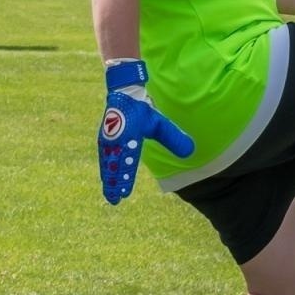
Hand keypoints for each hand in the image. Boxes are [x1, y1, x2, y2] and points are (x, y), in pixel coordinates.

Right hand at [97, 60, 194, 204]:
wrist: (125, 94)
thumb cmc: (143, 110)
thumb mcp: (160, 124)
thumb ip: (174, 138)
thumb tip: (190, 152)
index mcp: (129, 138)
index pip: (128, 163)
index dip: (126, 178)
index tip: (125, 193)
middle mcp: (115, 141)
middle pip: (114, 167)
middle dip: (115, 184)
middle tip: (115, 200)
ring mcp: (107, 141)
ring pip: (107, 164)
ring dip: (109, 180)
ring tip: (110, 194)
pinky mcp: (104, 140)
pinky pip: (104, 159)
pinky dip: (105, 170)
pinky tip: (106, 180)